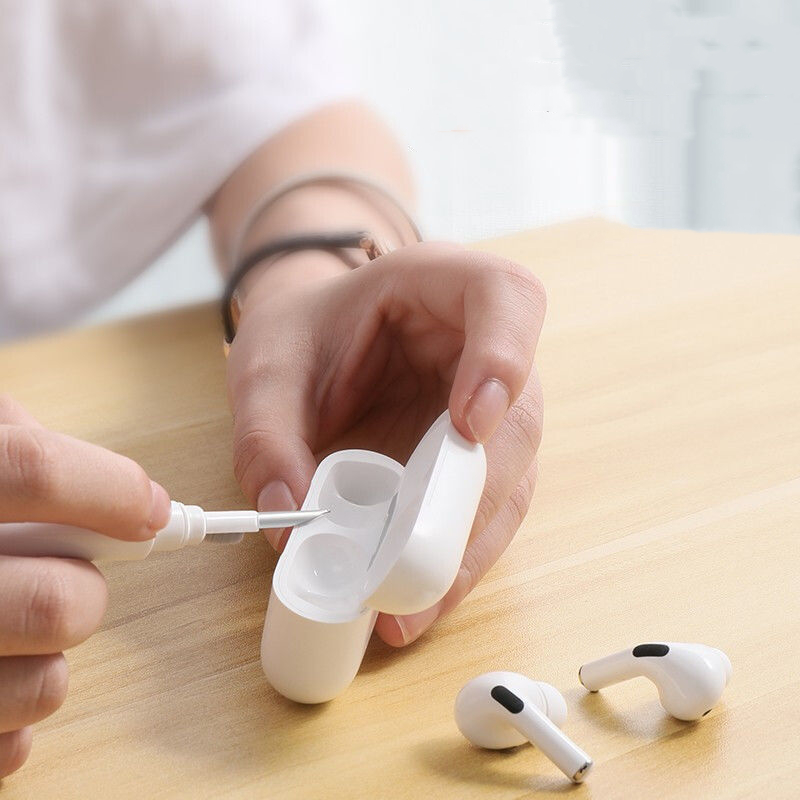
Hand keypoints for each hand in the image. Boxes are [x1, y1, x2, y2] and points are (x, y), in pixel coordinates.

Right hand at [0, 396, 170, 778]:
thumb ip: (19, 446)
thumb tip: (130, 491)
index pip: (33, 471)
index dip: (112, 489)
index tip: (150, 508)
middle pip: (57, 600)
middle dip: (87, 587)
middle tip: (65, 573)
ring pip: (46, 684)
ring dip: (52, 652)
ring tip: (10, 624)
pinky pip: (11, 747)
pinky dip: (17, 710)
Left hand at [226, 241, 544, 645]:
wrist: (315, 341)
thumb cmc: (303, 332)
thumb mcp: (266, 365)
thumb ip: (267, 432)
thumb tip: (288, 521)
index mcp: (449, 288)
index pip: (509, 301)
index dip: (502, 362)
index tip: (467, 426)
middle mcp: (488, 352)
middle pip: (519, 420)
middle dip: (471, 500)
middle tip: (413, 564)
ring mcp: (494, 413)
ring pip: (508, 484)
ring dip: (462, 550)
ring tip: (405, 609)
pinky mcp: (477, 464)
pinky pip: (481, 516)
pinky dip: (449, 563)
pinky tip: (412, 603)